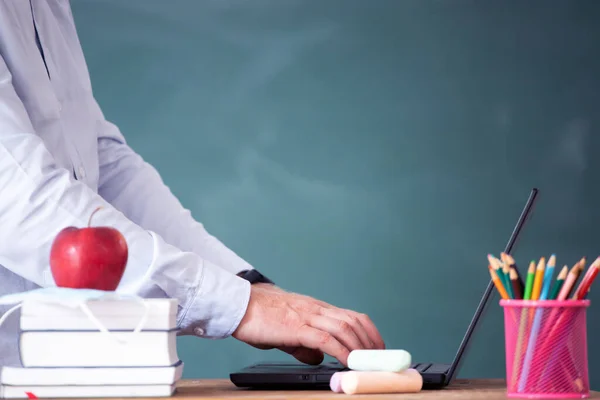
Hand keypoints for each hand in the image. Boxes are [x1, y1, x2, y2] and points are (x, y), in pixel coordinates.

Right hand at [232, 284, 384, 365]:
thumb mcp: (287, 331)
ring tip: (366, 363)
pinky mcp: (296, 327)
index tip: (377, 348)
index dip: (368, 332)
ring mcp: (307, 316)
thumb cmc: (260, 316)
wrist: (238, 304)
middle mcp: (315, 309)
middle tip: (378, 360)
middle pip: (353, 321)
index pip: (351, 316)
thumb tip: (317, 357)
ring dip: (359, 347)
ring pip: (344, 328)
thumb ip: (303, 344)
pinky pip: (325, 339)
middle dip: (370, 342)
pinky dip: (341, 351)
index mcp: (315, 308)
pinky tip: (346, 361)